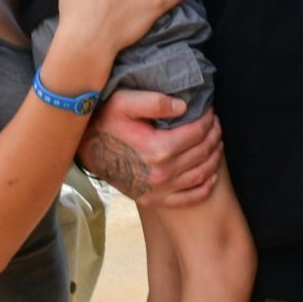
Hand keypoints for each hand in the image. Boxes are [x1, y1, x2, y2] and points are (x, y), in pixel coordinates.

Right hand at [78, 90, 223, 205]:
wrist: (86, 149)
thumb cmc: (105, 121)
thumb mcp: (124, 103)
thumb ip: (154, 101)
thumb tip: (183, 106)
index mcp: (158, 148)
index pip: (197, 132)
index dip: (208, 120)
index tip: (210, 111)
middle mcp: (162, 173)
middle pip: (202, 152)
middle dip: (214, 135)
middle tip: (216, 124)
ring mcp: (158, 190)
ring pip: (201, 174)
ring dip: (214, 157)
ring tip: (216, 143)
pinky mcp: (154, 200)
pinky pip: (189, 198)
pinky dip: (205, 187)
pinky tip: (212, 176)